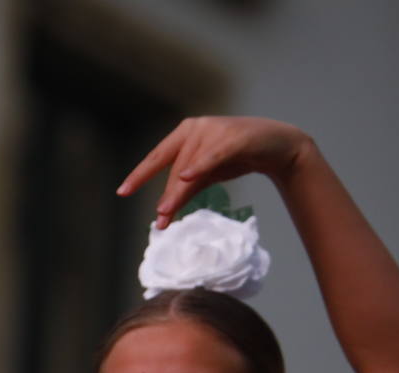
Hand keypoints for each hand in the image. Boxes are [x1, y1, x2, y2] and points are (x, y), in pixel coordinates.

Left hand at [116, 116, 311, 228]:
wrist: (276, 147)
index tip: (122, 192)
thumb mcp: (206, 176)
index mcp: (184, 134)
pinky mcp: (234, 138)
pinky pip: (212, 154)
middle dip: (166, 193)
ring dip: (178, 190)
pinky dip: (199, 165)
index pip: (157, 156)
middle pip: (174, 166)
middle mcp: (195, 128)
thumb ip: (185, 189)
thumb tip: (162, 214)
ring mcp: (214, 131)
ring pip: (190, 165)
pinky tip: (187, 176)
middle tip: (158, 218)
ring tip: (167, 211)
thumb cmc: (236, 157)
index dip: (139, 174)